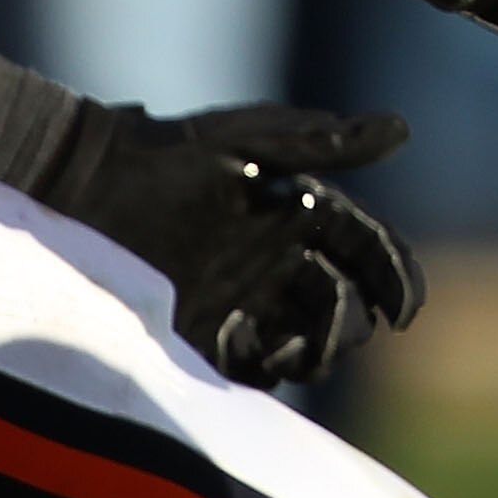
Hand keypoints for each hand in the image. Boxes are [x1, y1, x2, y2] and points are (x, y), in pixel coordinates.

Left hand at [34, 103, 421, 386]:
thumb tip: (402, 129)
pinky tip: (236, 348)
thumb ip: (323, 142)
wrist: (89, 189)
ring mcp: (242, 300)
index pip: (366, 247)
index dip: (396, 277)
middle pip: (344, 303)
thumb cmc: (172, 157)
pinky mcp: (201, 337)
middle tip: (333, 337)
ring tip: (288, 354)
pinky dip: (258, 367)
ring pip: (304, 340)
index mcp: (301, 212)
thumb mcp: (251, 140)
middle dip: (351, 324)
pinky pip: (250, 368)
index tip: (407, 311)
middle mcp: (279, 259)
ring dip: (312, 352)